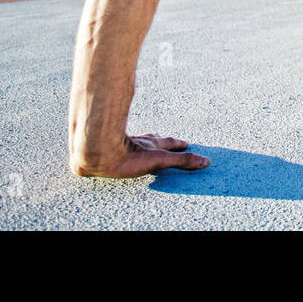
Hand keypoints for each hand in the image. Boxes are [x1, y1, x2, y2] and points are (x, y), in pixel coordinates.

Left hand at [70, 133, 209, 177]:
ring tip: (146, 143)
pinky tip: (117, 150)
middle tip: (168, 140)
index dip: (178, 144)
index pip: (169, 143)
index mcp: (152, 145)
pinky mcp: (108, 150)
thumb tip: (205, 161)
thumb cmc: (127, 157)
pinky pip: (119, 146)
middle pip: (153, 140)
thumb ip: (181, 161)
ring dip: (144, 143)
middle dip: (162, 141)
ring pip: (137, 141)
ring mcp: (123, 144)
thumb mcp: (159, 160)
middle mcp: (139, 142)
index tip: (186, 143)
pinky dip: (123, 147)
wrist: (97, 152)